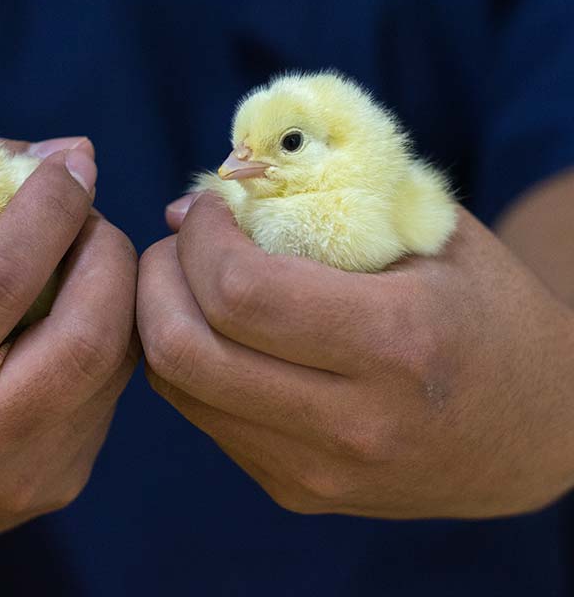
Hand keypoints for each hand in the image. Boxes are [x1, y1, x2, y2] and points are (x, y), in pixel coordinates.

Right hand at [0, 141, 137, 552]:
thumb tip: (67, 151)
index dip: (49, 209)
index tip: (72, 165)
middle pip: (85, 332)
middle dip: (105, 249)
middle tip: (87, 212)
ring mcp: (19, 482)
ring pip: (114, 359)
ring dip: (117, 286)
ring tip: (83, 251)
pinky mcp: (58, 487)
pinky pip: (113, 387)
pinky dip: (110, 329)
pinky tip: (78, 308)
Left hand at [139, 193, 573, 517]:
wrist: (534, 428)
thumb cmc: (483, 306)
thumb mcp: (425, 227)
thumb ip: (315, 197)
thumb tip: (186, 210)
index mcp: (396, 341)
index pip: (240, 292)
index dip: (202, 236)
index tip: (209, 208)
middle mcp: (353, 423)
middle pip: (187, 349)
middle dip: (156, 278)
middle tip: (178, 242)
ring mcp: (320, 471)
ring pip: (179, 387)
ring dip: (159, 317)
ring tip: (187, 277)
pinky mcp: (299, 492)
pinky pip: (202, 417)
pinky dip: (186, 360)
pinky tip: (214, 326)